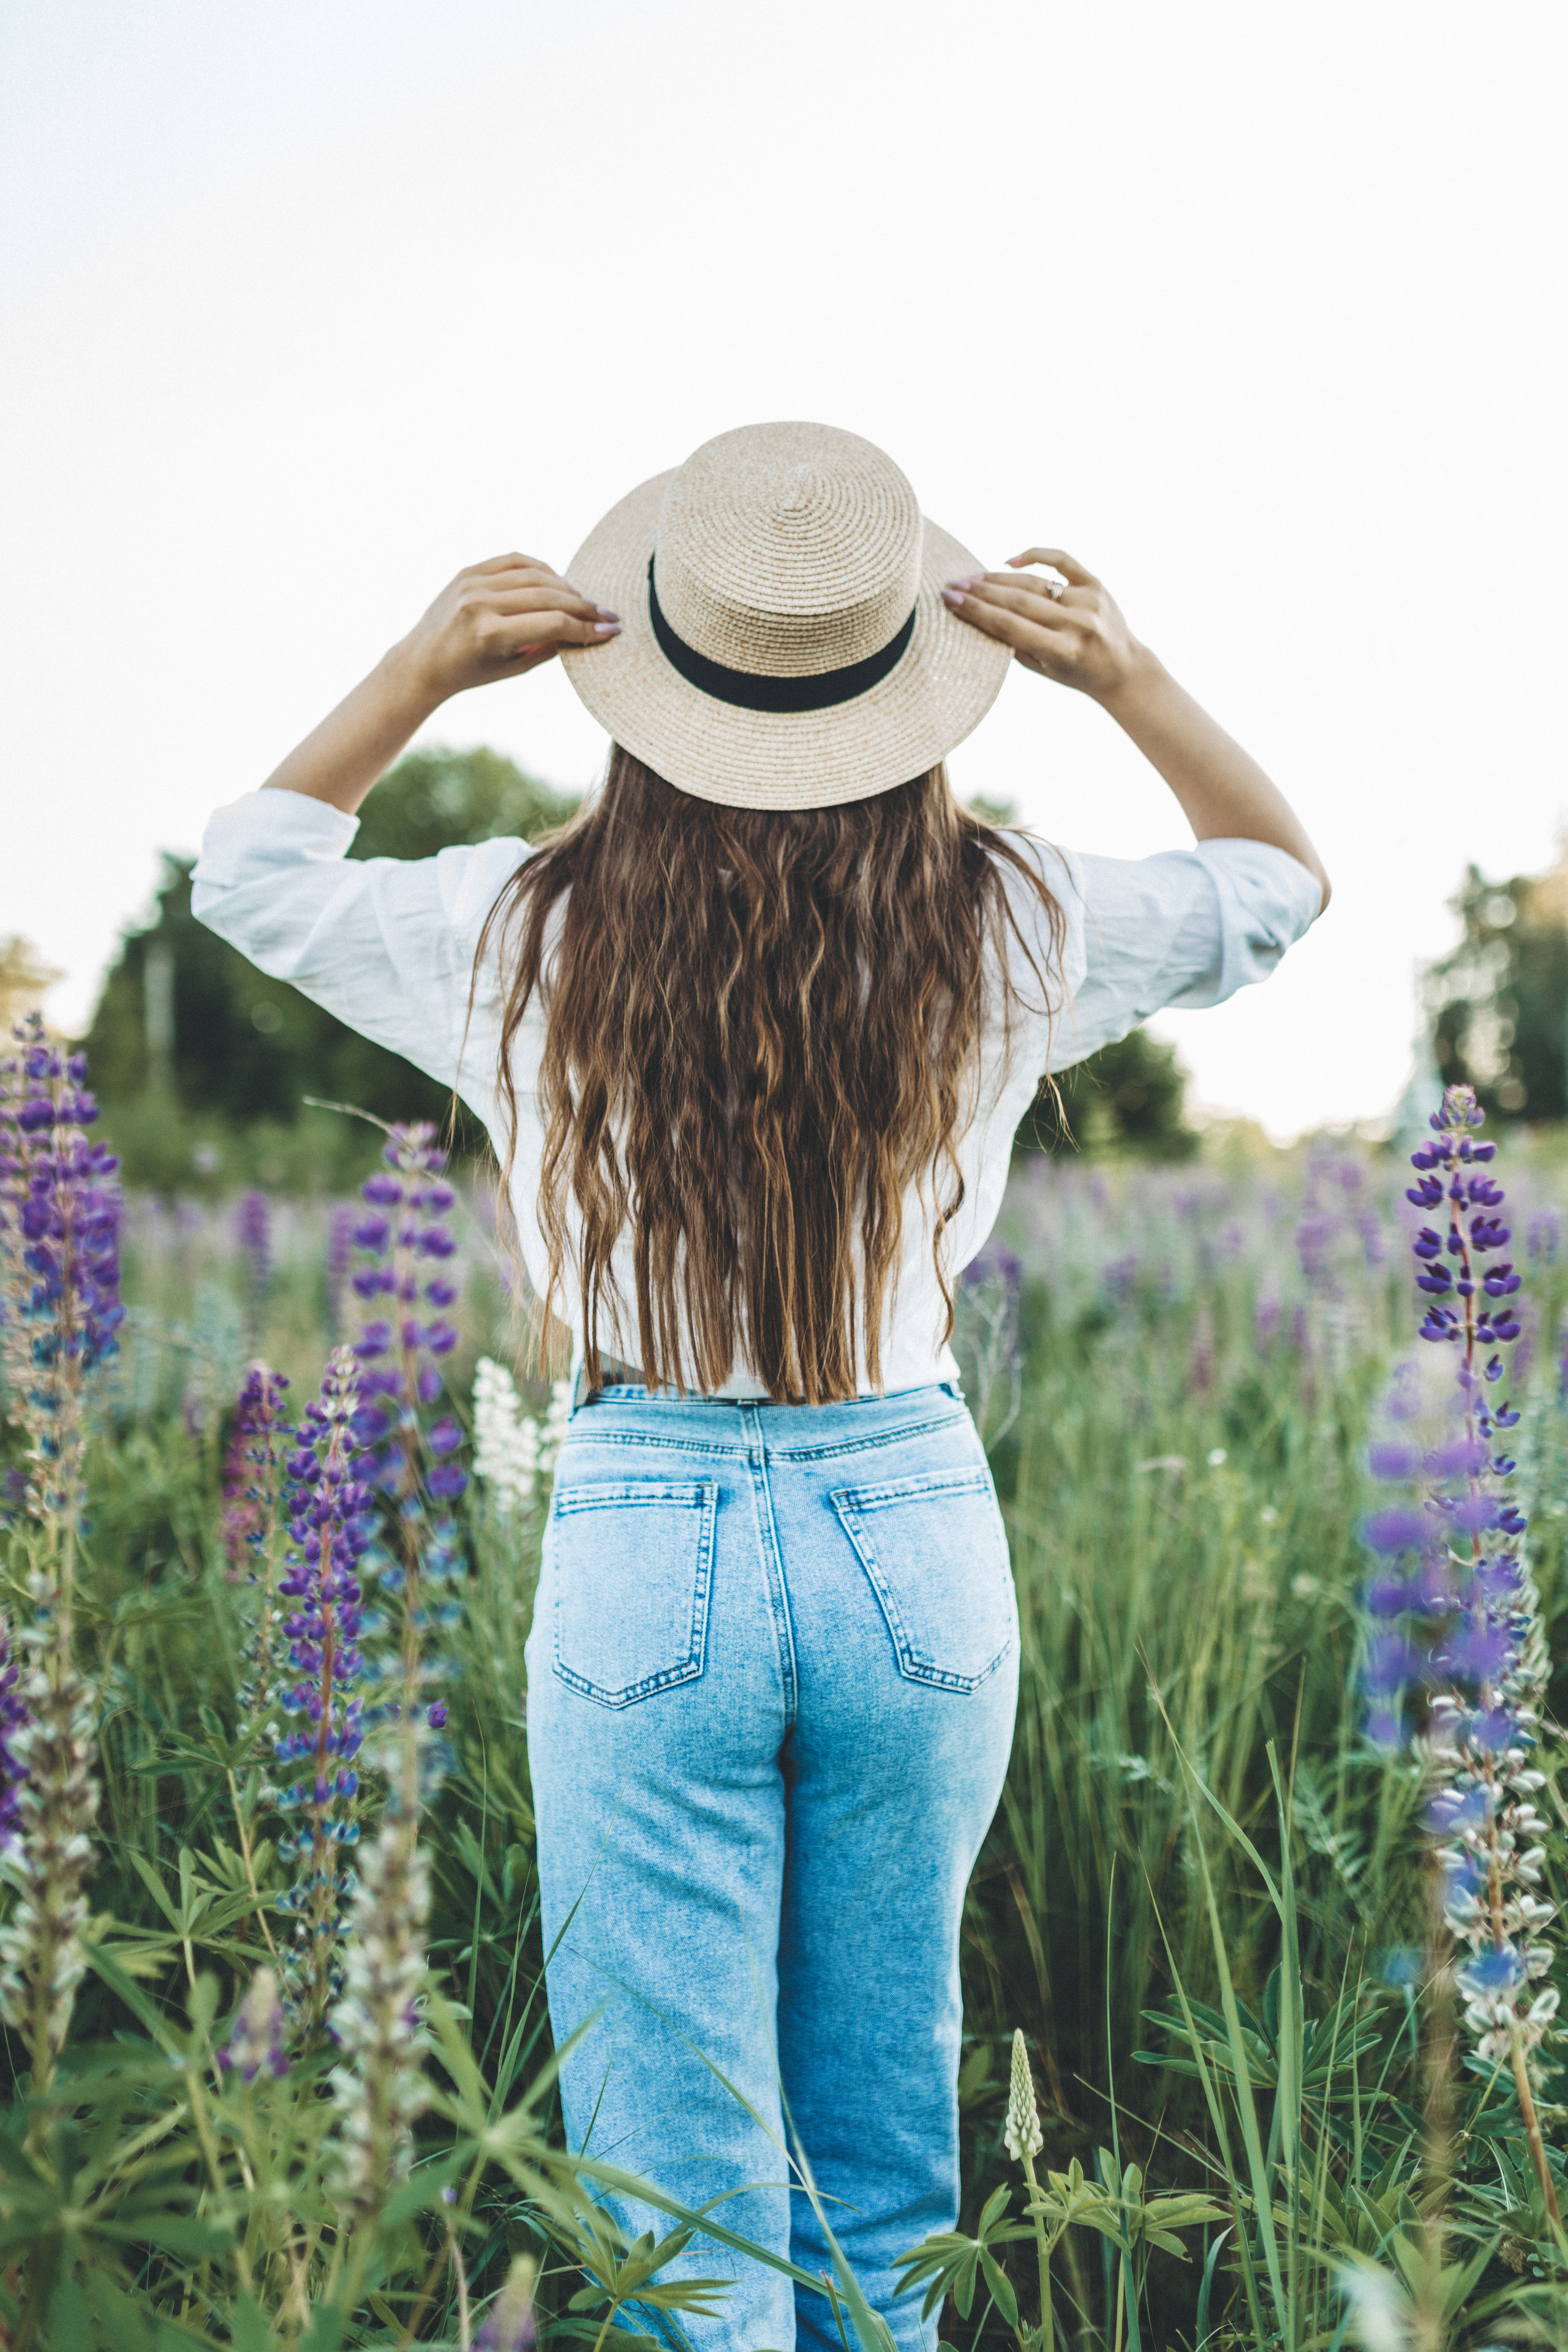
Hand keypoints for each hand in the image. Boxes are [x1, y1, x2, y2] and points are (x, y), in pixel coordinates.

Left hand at [393, 553, 619, 704]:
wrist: (422, 660)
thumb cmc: (470, 672)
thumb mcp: (512, 668)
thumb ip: (549, 647)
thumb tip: (587, 631)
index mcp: (490, 634)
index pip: (552, 624)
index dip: (586, 628)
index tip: (611, 632)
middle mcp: (480, 603)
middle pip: (548, 597)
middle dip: (584, 607)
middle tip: (607, 615)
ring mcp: (472, 583)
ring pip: (535, 575)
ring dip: (567, 587)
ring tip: (586, 602)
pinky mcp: (468, 570)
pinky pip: (515, 561)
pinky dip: (541, 569)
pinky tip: (558, 581)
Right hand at [942, 548, 1143, 704]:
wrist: (1123, 668)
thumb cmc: (1076, 674)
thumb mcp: (1043, 669)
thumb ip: (1015, 644)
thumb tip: (979, 613)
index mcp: (1062, 650)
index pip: (1009, 625)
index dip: (975, 611)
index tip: (949, 600)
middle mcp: (1076, 623)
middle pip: (1016, 601)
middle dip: (980, 592)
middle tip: (952, 585)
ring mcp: (1088, 601)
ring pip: (1032, 581)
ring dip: (997, 578)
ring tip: (972, 577)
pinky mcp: (1096, 584)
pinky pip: (1061, 560)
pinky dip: (1035, 554)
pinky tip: (1009, 559)